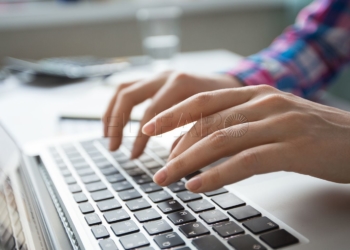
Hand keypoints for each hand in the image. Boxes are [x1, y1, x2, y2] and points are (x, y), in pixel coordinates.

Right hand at [103, 71, 241, 157]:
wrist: (231, 84)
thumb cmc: (226, 105)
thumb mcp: (214, 120)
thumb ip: (192, 136)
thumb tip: (170, 162)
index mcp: (181, 84)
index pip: (151, 112)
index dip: (140, 137)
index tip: (134, 156)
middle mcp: (166, 76)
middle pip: (129, 96)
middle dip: (117, 123)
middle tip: (113, 148)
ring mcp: (158, 76)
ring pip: (124, 89)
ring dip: (111, 113)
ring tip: (107, 136)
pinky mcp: (155, 80)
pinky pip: (128, 89)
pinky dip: (118, 106)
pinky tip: (115, 123)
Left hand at [142, 85, 349, 191]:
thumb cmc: (311, 132)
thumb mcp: (271, 118)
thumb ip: (239, 123)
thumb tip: (201, 141)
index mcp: (256, 93)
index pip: (204, 100)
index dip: (174, 114)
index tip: (150, 128)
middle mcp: (264, 103)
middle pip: (208, 122)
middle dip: (176, 146)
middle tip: (157, 167)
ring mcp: (279, 123)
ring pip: (221, 140)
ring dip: (189, 161)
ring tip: (168, 178)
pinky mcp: (293, 148)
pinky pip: (246, 162)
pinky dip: (217, 175)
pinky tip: (199, 186)